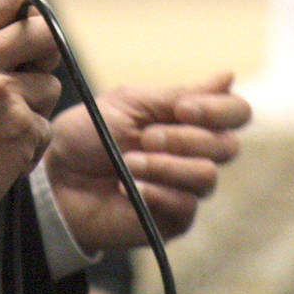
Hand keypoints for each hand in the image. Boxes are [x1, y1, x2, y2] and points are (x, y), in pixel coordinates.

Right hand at [0, 0, 63, 232]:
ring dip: (34, 101)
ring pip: (49, 84)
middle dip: (43, 49)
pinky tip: (3, 143)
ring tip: (3, 117)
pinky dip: (29, 136)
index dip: (22, 10)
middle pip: (43, 32)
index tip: (20, 25)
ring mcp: (3, 97)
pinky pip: (45, 123)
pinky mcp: (22, 131)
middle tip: (29, 66)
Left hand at [44, 74, 249, 252]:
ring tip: (130, 163)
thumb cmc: (89, 135)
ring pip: (207, 176)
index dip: (219, 109)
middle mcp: (196, 152)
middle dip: (183, 138)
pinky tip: (129, 188)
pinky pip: (185, 204)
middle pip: (227, 145)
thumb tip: (229, 76)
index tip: (182, 109)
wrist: (57, 179)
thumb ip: (178, 94)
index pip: (235, 112)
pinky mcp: (175, 218)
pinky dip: (155, 191)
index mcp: (188, 119)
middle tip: (144, 137)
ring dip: (165, 165)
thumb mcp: (129, 103)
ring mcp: (187, 186)